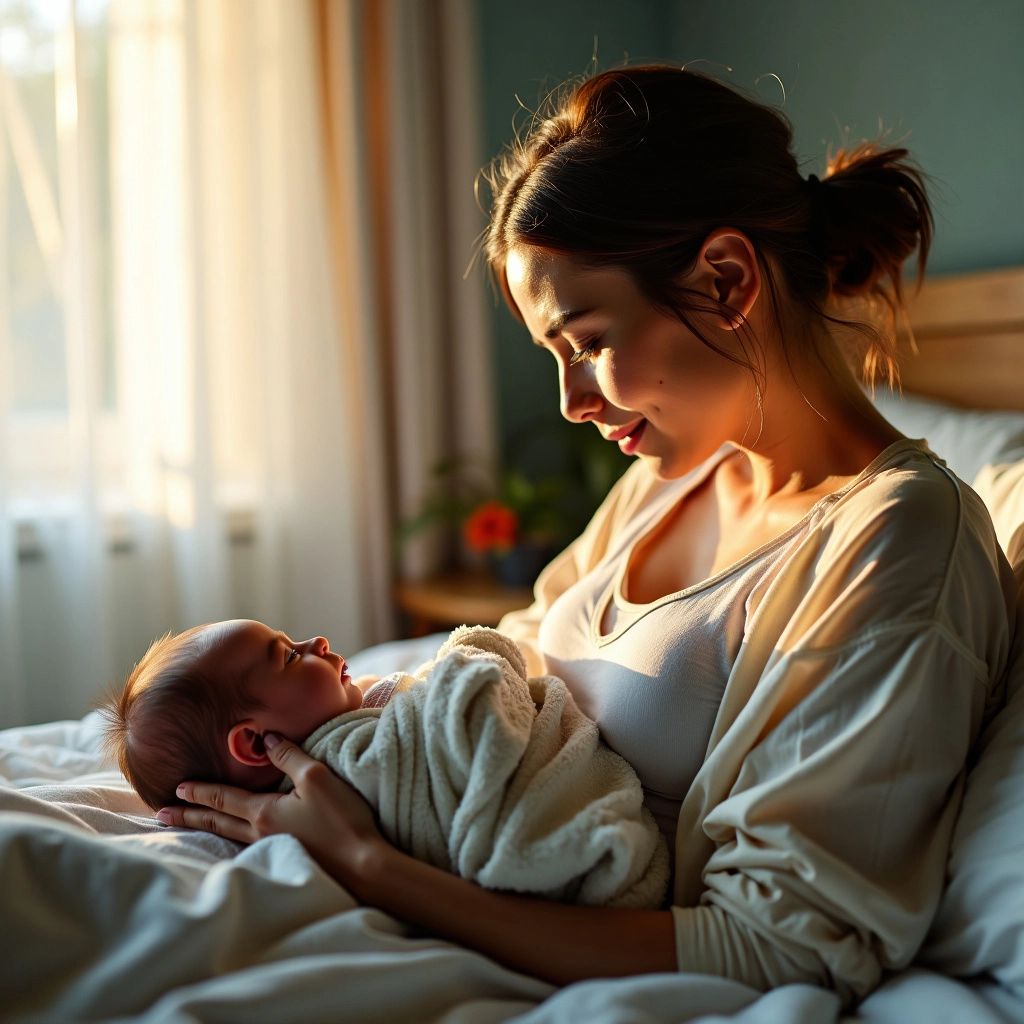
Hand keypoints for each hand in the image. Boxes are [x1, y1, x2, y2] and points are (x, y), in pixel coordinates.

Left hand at [157, 733, 382, 883]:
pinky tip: (233, 843)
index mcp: (263, 813)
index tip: (175, 789)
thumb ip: (288, 756)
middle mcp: (261, 834)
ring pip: (229, 837)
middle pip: (217, 823)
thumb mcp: (316, 777)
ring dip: (206, 830)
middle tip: (161, 815)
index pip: (222, 799)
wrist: (363, 864)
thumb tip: (265, 739)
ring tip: (189, 827)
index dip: (199, 792)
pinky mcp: (289, 858)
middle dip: (189, 817)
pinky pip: (247, 847)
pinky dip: (230, 841)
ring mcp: (273, 849)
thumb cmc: (341, 819)